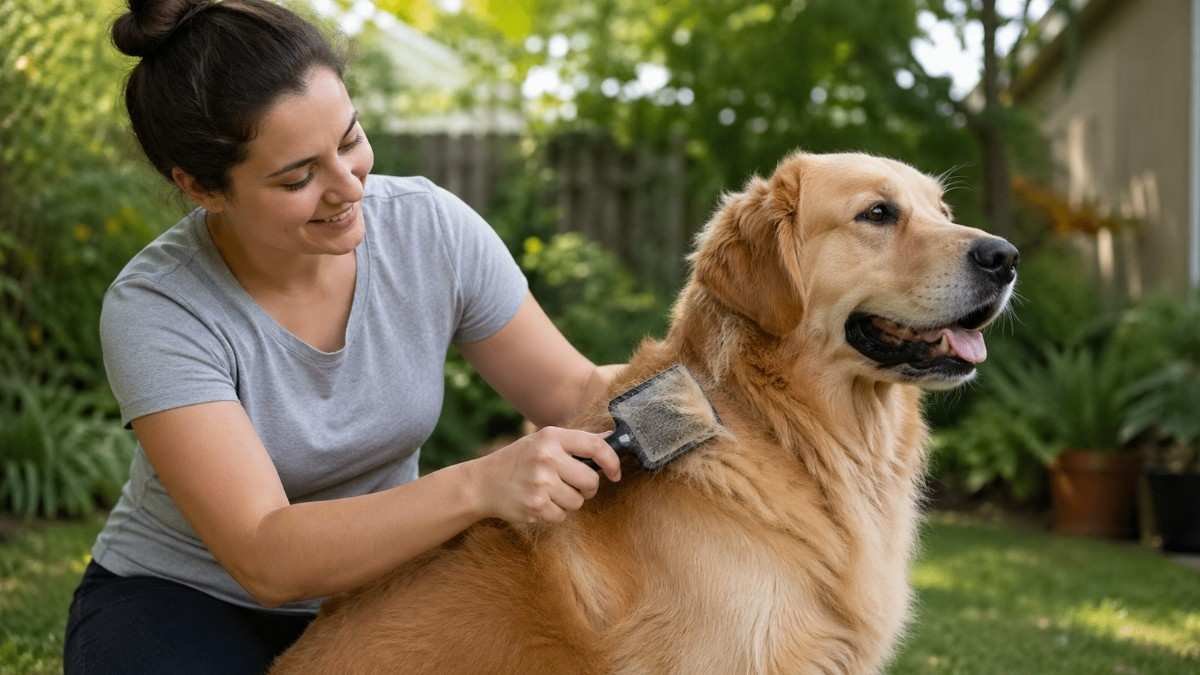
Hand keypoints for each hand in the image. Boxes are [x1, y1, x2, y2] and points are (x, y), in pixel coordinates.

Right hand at [470, 427, 620, 524]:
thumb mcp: (544, 441)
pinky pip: (562, 516)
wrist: (483, 482)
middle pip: (590, 480)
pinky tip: (539, 502)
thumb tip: (613, 436)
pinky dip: (555, 513)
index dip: (612, 461)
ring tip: (549, 492)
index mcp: (551, 438)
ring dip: (569, 501)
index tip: (615, 473)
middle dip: (587, 487)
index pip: (595, 446)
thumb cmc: (519, 460)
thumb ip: (577, 441)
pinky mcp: (535, 506)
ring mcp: (540, 483)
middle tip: (573, 484)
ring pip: (578, 501)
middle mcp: (546, 458)